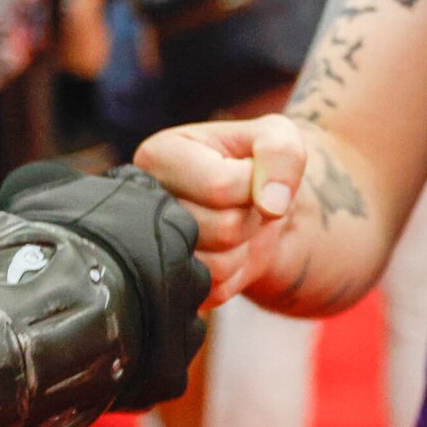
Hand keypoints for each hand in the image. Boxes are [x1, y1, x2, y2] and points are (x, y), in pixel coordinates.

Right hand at [0, 164, 208, 409]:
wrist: (28, 311)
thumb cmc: (38, 241)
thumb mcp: (57, 192)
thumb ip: (83, 189)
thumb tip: (69, 185)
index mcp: (168, 220)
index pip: (174, 229)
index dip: (145, 244)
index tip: (121, 254)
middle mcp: (187, 268)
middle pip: (184, 276)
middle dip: (160, 285)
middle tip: (117, 292)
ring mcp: (182, 321)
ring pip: (182, 322)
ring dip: (157, 325)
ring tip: (114, 329)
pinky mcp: (171, 368)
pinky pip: (167, 365)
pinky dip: (144, 364)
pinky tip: (114, 358)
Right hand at [133, 114, 307, 306]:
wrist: (254, 206)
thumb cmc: (258, 163)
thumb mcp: (279, 136)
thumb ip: (281, 152)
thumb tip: (272, 205)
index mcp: (159, 154)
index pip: (219, 185)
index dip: (252, 186)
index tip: (249, 172)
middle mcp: (146, 202)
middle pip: (223, 228)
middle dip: (251, 217)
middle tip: (244, 201)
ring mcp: (152, 246)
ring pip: (219, 265)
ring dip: (244, 246)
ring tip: (236, 220)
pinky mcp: (169, 281)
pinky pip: (215, 290)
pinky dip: (235, 271)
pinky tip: (228, 246)